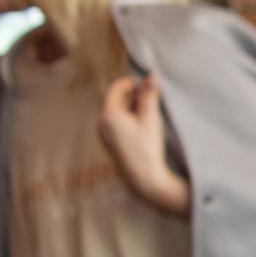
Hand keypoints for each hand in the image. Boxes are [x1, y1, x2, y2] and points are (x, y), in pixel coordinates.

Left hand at [98, 74, 190, 217]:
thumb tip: (152, 76)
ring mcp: (105, 136)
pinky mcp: (111, 145)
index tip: (148, 83)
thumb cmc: (148, 149)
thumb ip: (150, 95)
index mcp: (109, 115)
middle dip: (135, 96)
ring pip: (119, 113)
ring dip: (134, 108)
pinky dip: (131, 121)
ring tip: (151, 113)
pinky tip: (145, 128)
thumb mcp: (151, 119)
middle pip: (117, 100)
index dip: (132, 82)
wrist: (145, 180)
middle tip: (153, 96)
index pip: (117, 88)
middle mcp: (102, 124)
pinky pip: (119, 125)